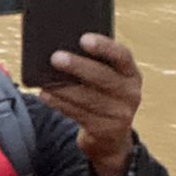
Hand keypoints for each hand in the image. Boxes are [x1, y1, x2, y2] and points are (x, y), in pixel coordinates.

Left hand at [40, 33, 141, 175]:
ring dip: (64, 88)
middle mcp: (130, 93)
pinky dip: (60, 104)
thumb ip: (94, 65)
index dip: (104, 47)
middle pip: (103, 77)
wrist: (111, 137)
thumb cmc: (102, 96)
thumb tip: (62, 49)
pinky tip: (46, 95)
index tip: (84, 38)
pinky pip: (79, 114)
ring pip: (88, 98)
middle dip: (78, 66)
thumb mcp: (107, 80)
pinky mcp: (104, 131)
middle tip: (56, 57)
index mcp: (131, 74)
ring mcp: (119, 114)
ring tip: (45, 80)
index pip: (122, 56)